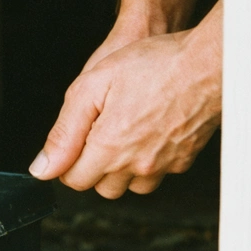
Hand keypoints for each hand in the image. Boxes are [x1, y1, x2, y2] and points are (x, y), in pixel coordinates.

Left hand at [29, 1, 221, 198]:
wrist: (207, 62)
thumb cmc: (153, 64)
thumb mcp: (92, 86)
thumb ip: (64, 131)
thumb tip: (42, 169)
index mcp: (110, 148)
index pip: (74, 180)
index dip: (67, 161)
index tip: (74, 141)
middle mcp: (137, 164)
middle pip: (101, 188)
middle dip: (93, 167)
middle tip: (98, 132)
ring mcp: (163, 165)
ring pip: (131, 187)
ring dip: (121, 169)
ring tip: (124, 132)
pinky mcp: (183, 160)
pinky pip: (158, 174)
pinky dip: (148, 161)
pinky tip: (149, 132)